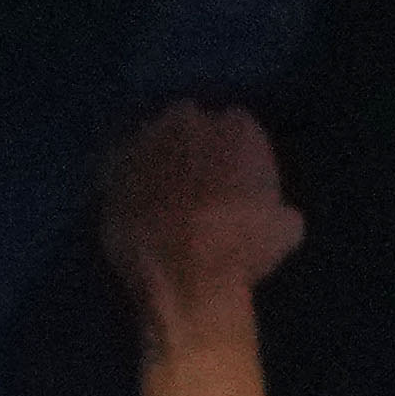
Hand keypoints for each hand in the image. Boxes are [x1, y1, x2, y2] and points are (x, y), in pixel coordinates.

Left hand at [102, 103, 303, 327]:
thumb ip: (277, 206)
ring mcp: (144, 145)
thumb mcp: (285, 227)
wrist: (183, 273)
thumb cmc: (243, 248)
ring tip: (154, 185)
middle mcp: (189, 124)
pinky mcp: (109, 175)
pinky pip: (115, 168)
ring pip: (149, 138)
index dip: (230, 148)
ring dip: (152, 155)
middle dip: (187, 142)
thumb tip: (278, 215)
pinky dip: (120, 178)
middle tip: (188, 174)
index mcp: (239, 128)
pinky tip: (126, 199)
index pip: (236, 124)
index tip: (228, 170)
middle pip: (187, 122)